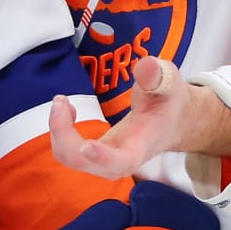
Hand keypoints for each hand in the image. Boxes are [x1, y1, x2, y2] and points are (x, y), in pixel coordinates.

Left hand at [50, 57, 230, 179]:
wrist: (172, 121)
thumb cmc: (169, 101)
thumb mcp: (169, 82)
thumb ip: (157, 75)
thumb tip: (146, 65)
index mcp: (141, 145)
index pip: (122, 161)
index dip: (103, 158)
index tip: (85, 146)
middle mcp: (121, 159)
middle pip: (85, 164)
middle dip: (64, 136)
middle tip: (61, 101)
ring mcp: (105, 160)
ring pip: (71, 159)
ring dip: (58, 131)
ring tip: (61, 101)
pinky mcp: (96, 154)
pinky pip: (69, 151)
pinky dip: (61, 131)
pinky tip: (68, 109)